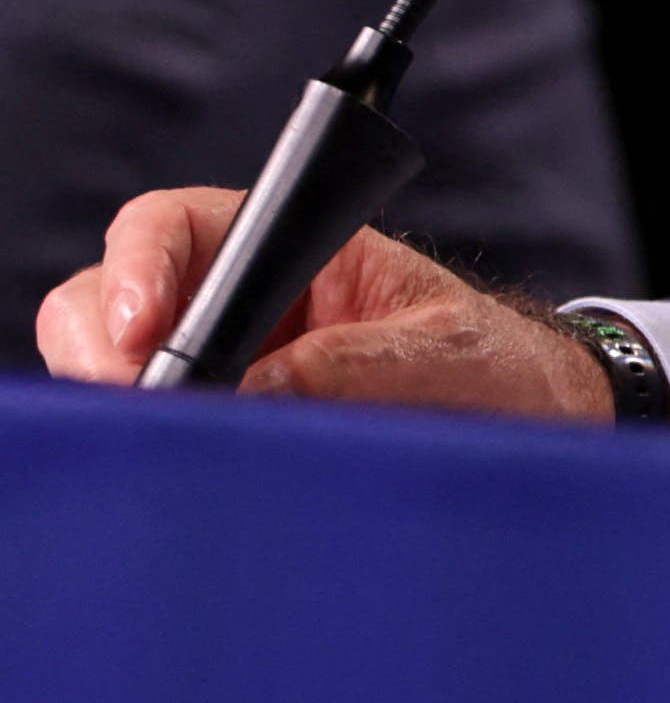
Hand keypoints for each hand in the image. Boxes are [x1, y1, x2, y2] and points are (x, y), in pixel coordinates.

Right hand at [37, 187, 611, 420]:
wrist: (532, 428)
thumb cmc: (495, 367)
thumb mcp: (442, 354)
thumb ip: (354, 366)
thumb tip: (252, 391)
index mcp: (296, 249)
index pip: (175, 228)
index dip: (138, 268)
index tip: (145, 333)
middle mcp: (239, 302)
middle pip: (111, 302)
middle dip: (103, 347)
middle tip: (137, 405)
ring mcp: (221, 370)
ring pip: (114, 375)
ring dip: (122, 407)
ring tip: (164, 446)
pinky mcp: (220, 432)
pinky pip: (151, 436)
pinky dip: (148, 453)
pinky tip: (181, 475)